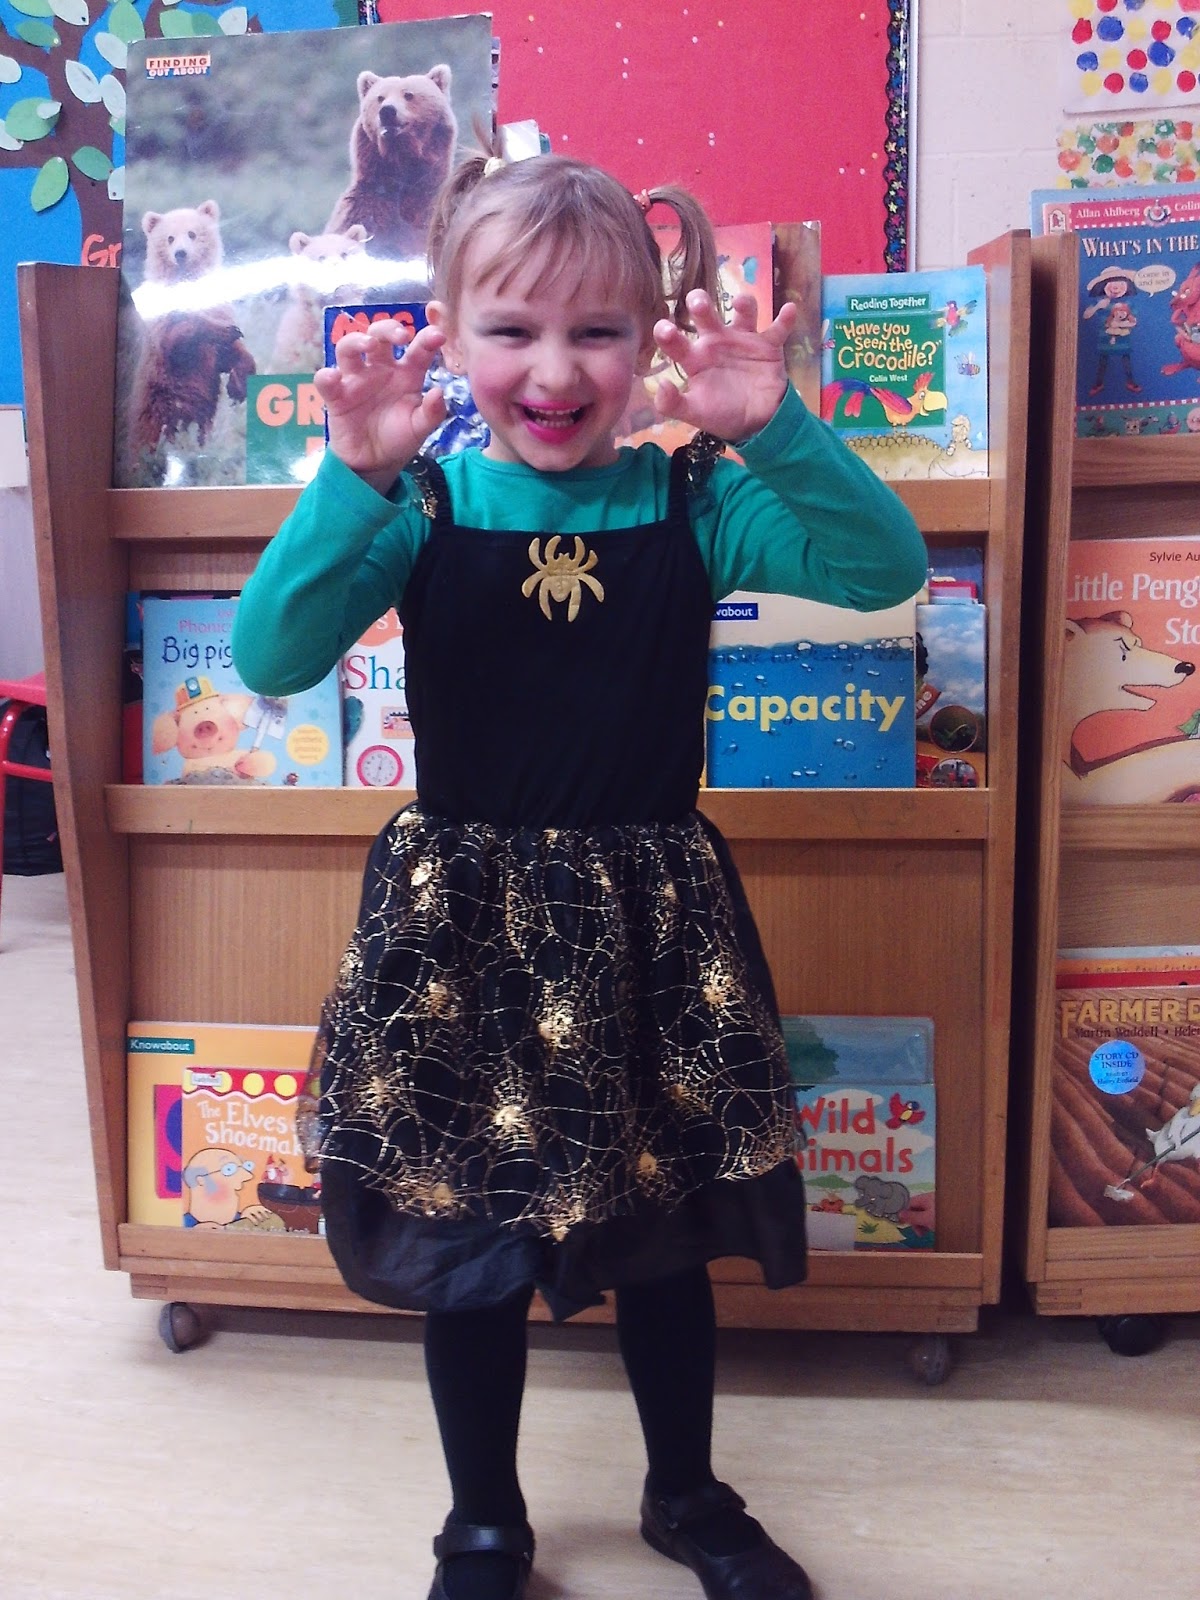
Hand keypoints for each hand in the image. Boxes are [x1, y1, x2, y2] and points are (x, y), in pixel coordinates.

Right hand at [315, 318, 448, 492]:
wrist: (375, 463)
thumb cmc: (399, 438)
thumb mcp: (420, 428)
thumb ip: (431, 412)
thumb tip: (438, 392)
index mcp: (406, 373)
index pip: (418, 349)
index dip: (427, 339)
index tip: (438, 336)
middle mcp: (380, 369)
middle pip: (379, 336)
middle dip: (388, 329)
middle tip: (402, 336)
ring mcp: (356, 379)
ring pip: (349, 347)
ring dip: (356, 341)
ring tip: (368, 345)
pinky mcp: (336, 396)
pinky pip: (326, 381)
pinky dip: (327, 376)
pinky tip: (333, 377)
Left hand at [651, 290, 795, 441]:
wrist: (757, 424)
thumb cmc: (722, 415)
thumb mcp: (695, 413)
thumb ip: (672, 404)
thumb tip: (660, 385)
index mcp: (695, 358)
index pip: (676, 342)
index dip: (668, 334)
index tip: (665, 329)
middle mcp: (716, 342)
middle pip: (706, 316)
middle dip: (701, 304)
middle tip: (698, 302)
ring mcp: (743, 340)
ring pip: (743, 313)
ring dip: (744, 304)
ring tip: (741, 303)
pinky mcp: (768, 345)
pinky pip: (778, 329)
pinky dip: (785, 319)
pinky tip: (789, 310)